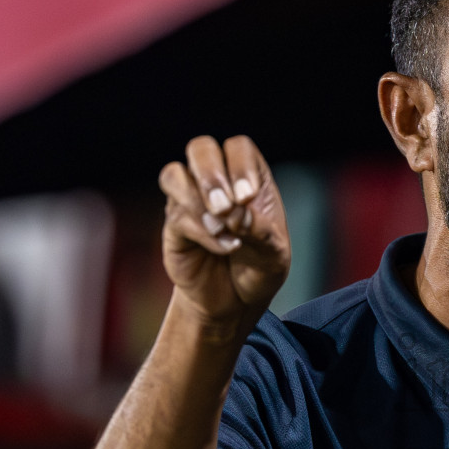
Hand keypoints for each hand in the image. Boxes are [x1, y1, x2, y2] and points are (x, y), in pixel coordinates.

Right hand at [157, 135, 289, 334]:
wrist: (236, 300)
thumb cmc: (260, 267)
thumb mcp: (274, 254)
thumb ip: (261, 232)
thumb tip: (237, 215)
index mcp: (249, 176)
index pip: (237, 148)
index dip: (240, 166)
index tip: (247, 198)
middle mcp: (217, 181)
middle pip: (200, 148)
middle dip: (211, 175)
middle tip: (226, 207)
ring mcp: (191, 200)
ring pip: (174, 174)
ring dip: (198, 199)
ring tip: (223, 227)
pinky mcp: (175, 224)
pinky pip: (177, 215)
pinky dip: (202, 231)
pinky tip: (224, 247)